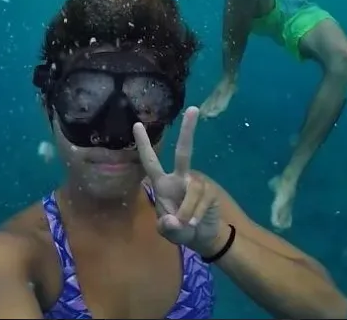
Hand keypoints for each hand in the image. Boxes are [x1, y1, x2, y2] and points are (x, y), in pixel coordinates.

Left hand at [134, 107, 221, 253]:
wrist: (203, 238)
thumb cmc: (181, 229)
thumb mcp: (169, 232)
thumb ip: (167, 228)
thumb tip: (172, 221)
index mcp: (163, 183)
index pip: (150, 161)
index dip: (143, 144)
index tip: (136, 124)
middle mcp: (179, 178)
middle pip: (183, 152)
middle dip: (188, 131)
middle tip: (193, 108)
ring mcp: (196, 183)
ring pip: (192, 189)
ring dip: (188, 210)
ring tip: (186, 225)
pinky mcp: (210, 191)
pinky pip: (202, 199)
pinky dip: (196, 213)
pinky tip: (194, 223)